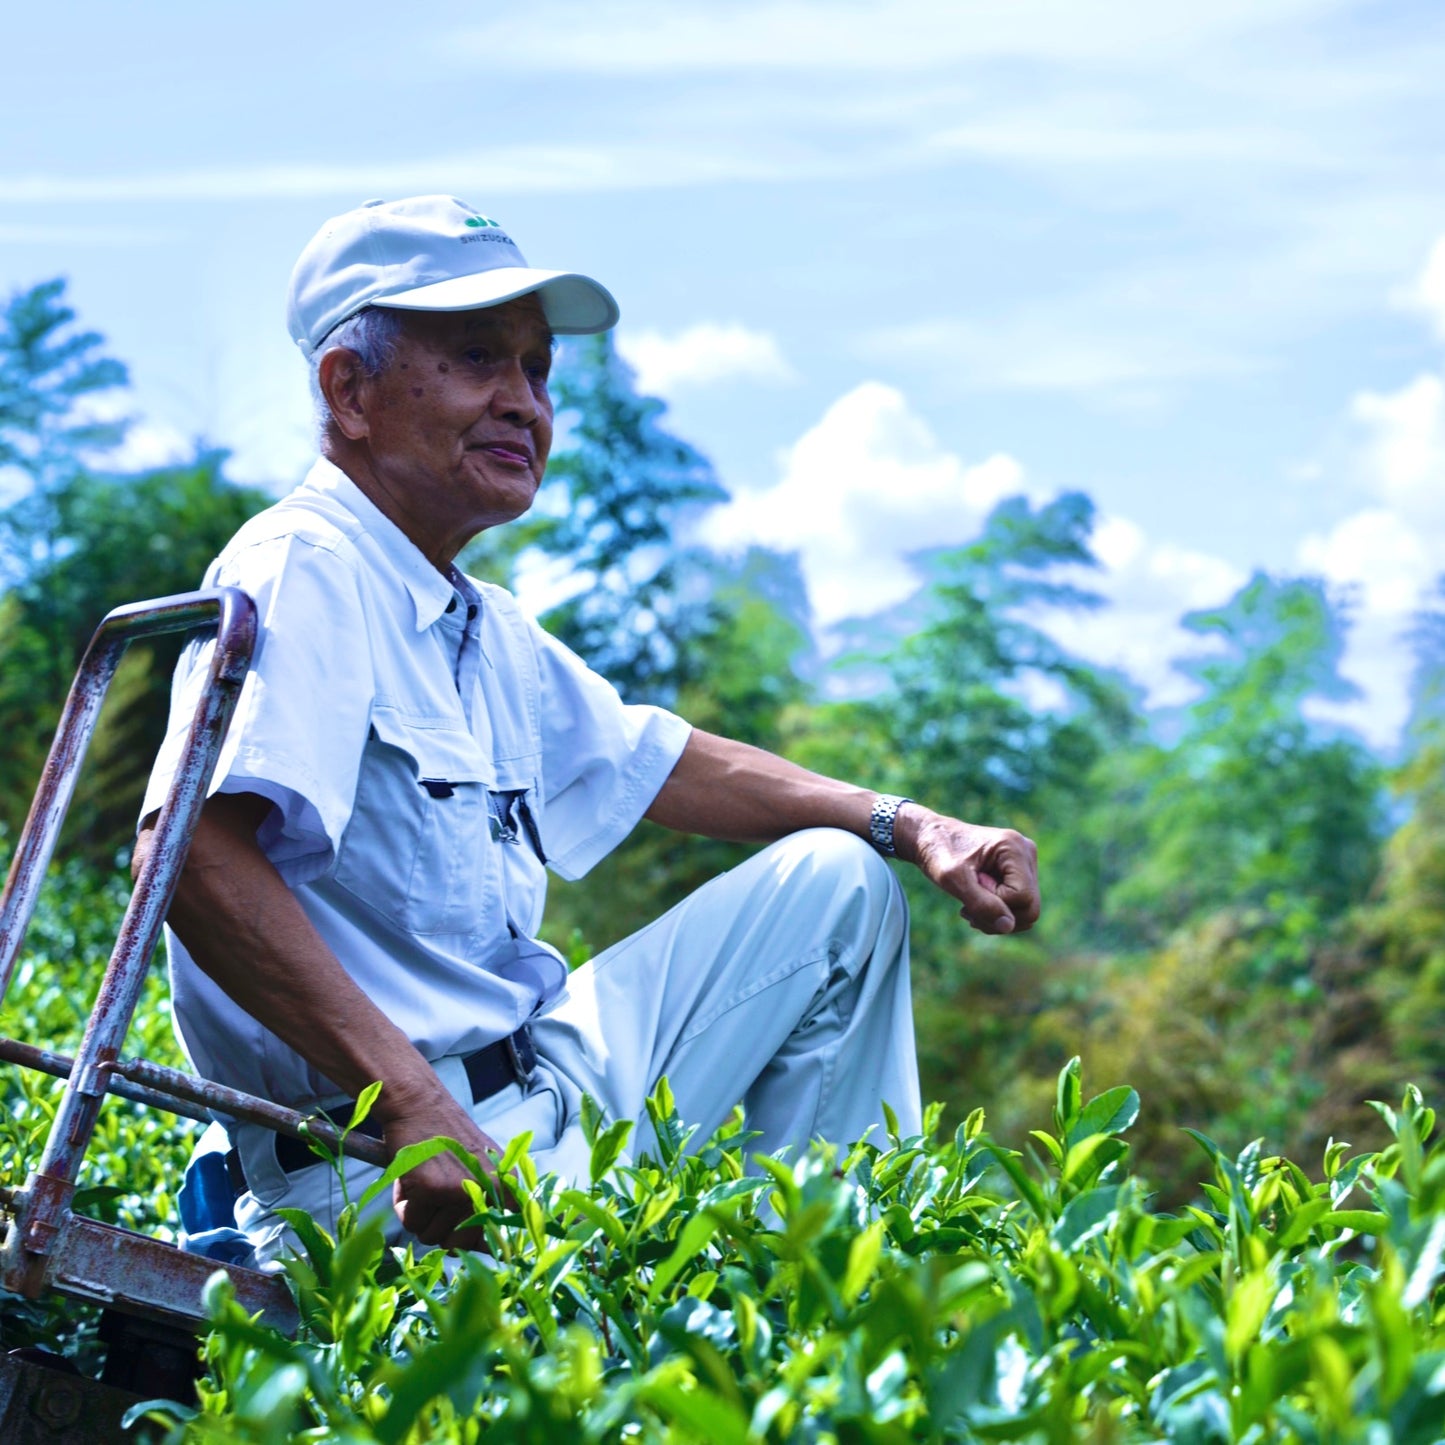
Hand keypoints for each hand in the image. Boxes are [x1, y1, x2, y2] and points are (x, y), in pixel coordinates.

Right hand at [378, 1089, 514, 1249]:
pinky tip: (409, 1179)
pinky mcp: (431, 1188)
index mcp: (506, 1184)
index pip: (501, 1237)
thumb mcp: (479, 1168)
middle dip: (439, 1229)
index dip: (479, 1246)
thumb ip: (486, 1207)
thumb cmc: (445, 1140)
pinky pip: (411, 1222)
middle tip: (433, 1198)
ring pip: (430, 1236)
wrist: (419, 1104)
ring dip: (420, 1216)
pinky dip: (404, 1206)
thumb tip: (488, 1250)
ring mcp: (460, 1189)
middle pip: (457, 1245)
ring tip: (423, 1182)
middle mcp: (488, 1189)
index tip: (466, 1243)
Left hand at [896, 807, 1040, 935]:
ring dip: (995, 918)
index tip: (971, 886)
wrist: (930, 838)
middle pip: (1030, 908)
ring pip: (1026, 911)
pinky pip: (1018, 907)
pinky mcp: (1018, 873)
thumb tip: (1009, 926)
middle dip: (997, 916)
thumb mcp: (953, 879)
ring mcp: (1025, 863)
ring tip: (968, 906)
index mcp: (1014, 848)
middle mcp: (1026, 853)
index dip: (995, 903)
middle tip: (966, 908)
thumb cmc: (938, 853)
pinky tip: (974, 903)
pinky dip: (996, 913)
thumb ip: (981, 903)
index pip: (1023, 898)